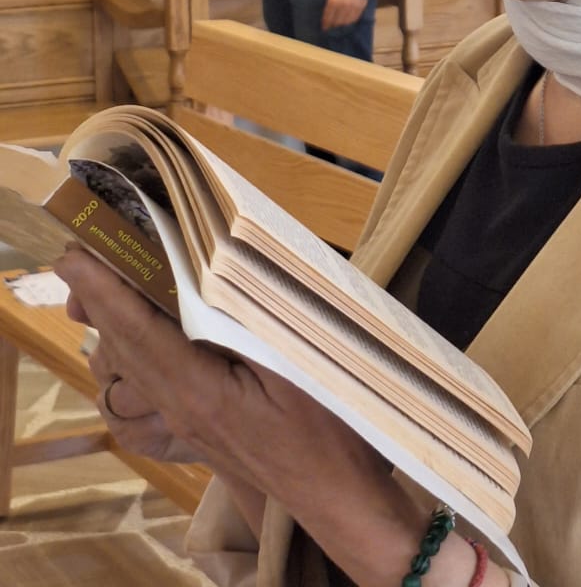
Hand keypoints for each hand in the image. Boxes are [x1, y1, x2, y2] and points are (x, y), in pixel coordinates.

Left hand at [56, 249, 504, 584]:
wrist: (335, 494)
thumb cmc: (327, 429)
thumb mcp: (297, 366)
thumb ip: (250, 325)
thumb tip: (215, 275)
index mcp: (198, 390)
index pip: (135, 330)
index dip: (103, 289)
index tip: (76, 255)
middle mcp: (178, 410)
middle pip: (120, 350)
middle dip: (100, 302)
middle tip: (90, 257)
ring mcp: (182, 426)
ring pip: (123, 378)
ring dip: (114, 333)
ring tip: (116, 293)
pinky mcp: (192, 433)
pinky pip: (137, 408)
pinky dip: (128, 375)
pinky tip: (141, 354)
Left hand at [322, 0, 367, 28]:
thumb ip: (331, 3)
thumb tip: (328, 15)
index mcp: (333, 1)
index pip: (328, 17)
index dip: (325, 24)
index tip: (324, 28)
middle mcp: (342, 5)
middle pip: (336, 22)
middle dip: (332, 27)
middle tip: (331, 31)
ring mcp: (352, 7)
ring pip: (346, 22)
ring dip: (341, 27)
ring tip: (339, 29)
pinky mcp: (361, 7)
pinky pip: (355, 19)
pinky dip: (350, 22)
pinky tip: (348, 24)